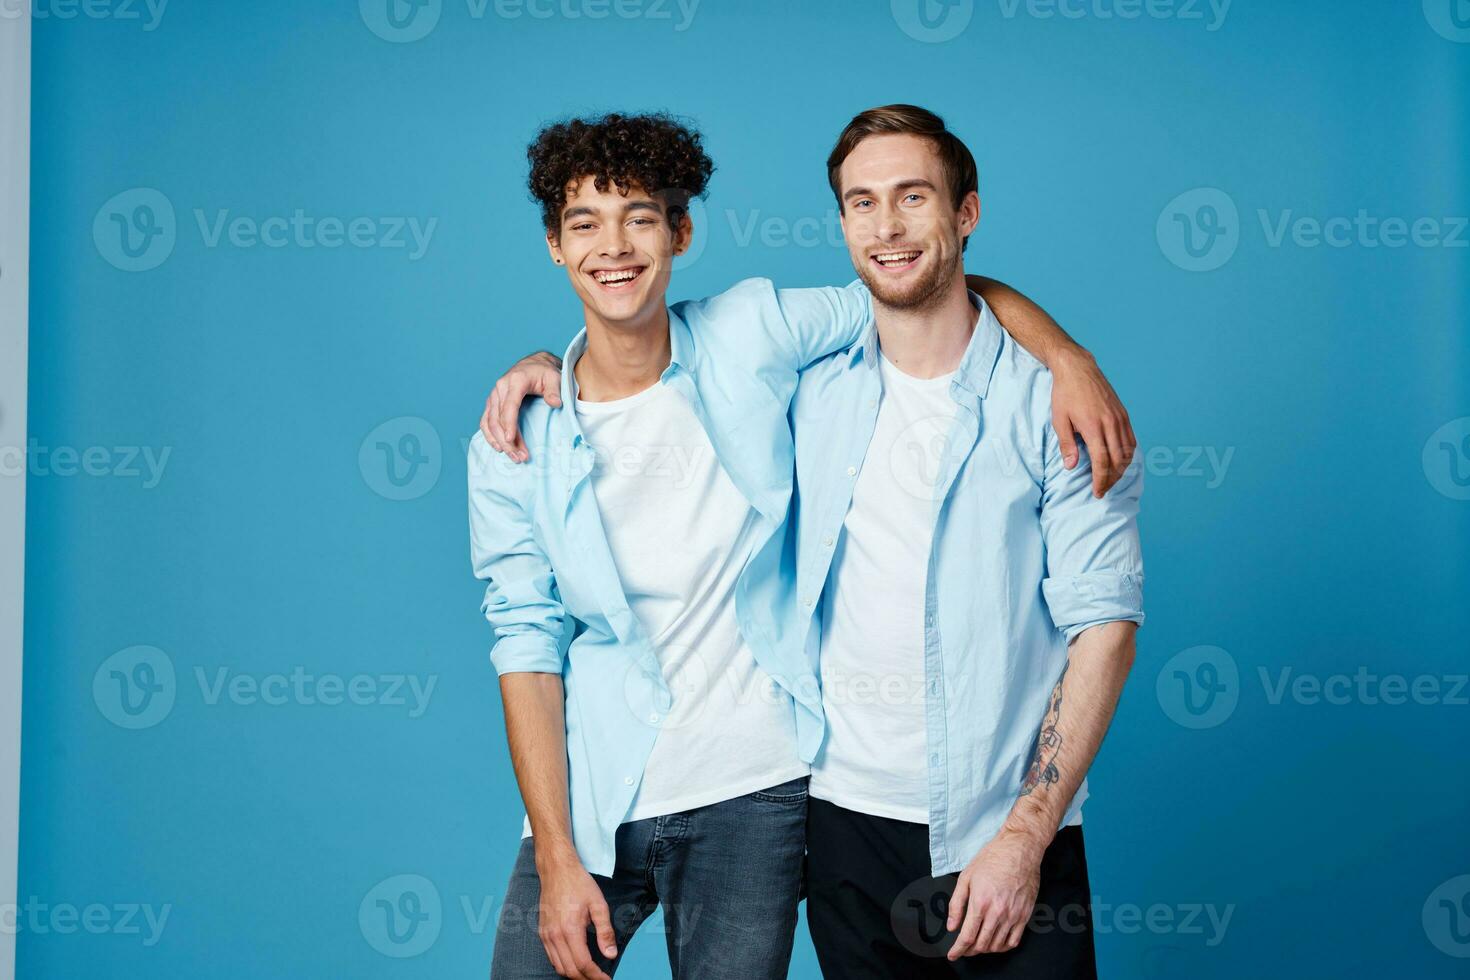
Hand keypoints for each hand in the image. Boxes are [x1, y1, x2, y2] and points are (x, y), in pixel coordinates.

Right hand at [480, 351, 563, 461]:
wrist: (534, 364)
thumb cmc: (545, 372)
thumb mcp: (554, 377)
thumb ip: (554, 390)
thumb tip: (555, 403)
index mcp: (515, 381)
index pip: (509, 406)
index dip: (509, 424)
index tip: (511, 440)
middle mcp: (500, 388)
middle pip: (497, 419)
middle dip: (507, 441)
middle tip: (520, 457)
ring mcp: (494, 396)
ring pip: (490, 422)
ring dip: (499, 442)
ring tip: (513, 457)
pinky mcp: (492, 403)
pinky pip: (486, 421)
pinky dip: (490, 436)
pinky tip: (499, 448)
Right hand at [535, 850, 617, 978]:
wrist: (557, 870)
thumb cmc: (579, 884)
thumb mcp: (599, 905)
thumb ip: (605, 931)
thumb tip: (611, 955)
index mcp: (570, 929)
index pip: (584, 964)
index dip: (597, 976)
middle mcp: (555, 936)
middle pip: (570, 971)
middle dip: (587, 979)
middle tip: (601, 979)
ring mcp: (546, 936)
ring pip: (559, 968)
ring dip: (575, 975)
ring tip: (590, 974)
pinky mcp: (542, 933)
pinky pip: (552, 958)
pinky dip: (564, 966)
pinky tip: (575, 963)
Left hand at [945, 828, 1043, 959]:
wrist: (1019, 850)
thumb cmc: (991, 859)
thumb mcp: (966, 877)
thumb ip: (956, 904)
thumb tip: (952, 926)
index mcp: (980, 902)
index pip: (967, 936)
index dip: (958, 949)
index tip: (952, 955)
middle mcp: (997, 912)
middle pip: (982, 944)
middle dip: (969, 951)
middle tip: (963, 949)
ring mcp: (1013, 915)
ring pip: (997, 945)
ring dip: (985, 949)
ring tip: (977, 945)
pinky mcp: (1025, 915)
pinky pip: (1014, 940)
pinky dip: (1003, 947)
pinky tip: (996, 942)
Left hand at [1050, 347, 1135, 497]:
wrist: (1078, 368)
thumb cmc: (1065, 394)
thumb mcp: (1059, 420)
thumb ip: (1067, 445)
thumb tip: (1071, 467)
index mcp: (1093, 427)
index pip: (1102, 462)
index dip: (1101, 480)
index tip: (1097, 492)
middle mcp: (1110, 423)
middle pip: (1118, 460)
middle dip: (1111, 479)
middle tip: (1103, 490)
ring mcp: (1119, 418)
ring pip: (1128, 451)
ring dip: (1122, 469)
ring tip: (1111, 479)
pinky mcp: (1123, 414)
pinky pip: (1131, 439)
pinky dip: (1128, 454)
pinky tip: (1121, 461)